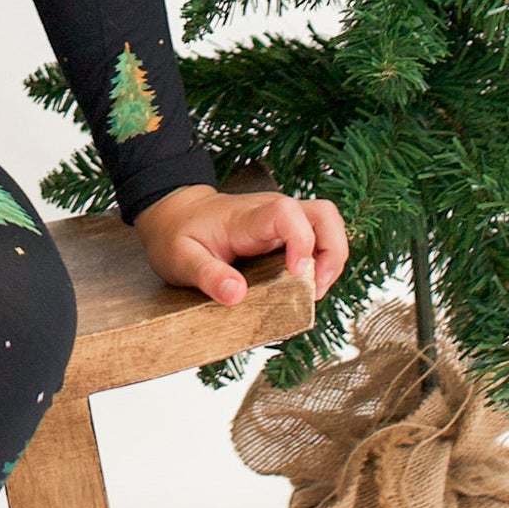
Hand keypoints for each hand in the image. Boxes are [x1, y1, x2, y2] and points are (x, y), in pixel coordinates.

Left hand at [131, 184, 348, 307]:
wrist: (175, 215)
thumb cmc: (178, 236)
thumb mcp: (180, 259)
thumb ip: (208, 276)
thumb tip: (237, 295)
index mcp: (246, 219)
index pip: (287, 214)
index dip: (302, 242)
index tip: (296, 274)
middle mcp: (271, 213)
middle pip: (324, 215)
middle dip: (333, 252)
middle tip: (315, 289)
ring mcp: (281, 221)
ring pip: (327, 224)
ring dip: (332, 259)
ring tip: (313, 291)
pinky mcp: (286, 232)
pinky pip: (318, 238)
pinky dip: (322, 262)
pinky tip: (305, 286)